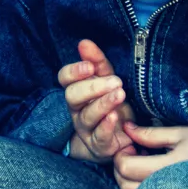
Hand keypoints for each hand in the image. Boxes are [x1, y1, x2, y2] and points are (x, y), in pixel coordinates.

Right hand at [58, 38, 137, 162]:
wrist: (123, 137)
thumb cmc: (113, 104)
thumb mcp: (108, 80)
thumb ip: (98, 62)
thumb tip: (84, 42)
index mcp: (78, 91)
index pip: (65, 79)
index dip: (74, 72)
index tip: (89, 67)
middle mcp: (77, 110)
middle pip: (73, 97)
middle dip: (92, 87)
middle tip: (115, 82)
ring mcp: (87, 129)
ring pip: (88, 116)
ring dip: (103, 104)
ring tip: (120, 94)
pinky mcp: (100, 146)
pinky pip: (99, 137)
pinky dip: (106, 127)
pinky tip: (115, 117)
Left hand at [113, 123, 187, 188]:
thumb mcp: (180, 134)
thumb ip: (150, 134)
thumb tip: (126, 128)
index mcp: (167, 168)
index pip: (126, 167)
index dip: (121, 154)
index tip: (132, 144)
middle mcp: (165, 188)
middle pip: (124, 185)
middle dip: (121, 167)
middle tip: (133, 152)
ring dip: (128, 177)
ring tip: (142, 161)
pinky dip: (138, 186)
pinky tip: (150, 172)